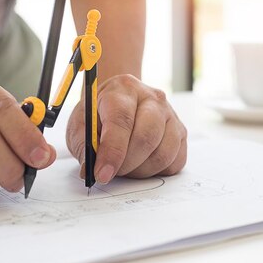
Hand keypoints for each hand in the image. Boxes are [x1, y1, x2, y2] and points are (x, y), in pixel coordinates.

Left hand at [66, 74, 186, 183]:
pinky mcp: (181, 133)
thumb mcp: (81, 124)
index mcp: (123, 89)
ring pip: (162, 154)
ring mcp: (171, 115)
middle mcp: (153, 98)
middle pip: (146, 138)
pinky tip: (141, 163)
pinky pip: (175, 162)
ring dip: (140, 171)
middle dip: (126, 164)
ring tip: (125, 166)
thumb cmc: (99, 114)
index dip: (112, 152)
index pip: (121, 121)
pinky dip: (156, 171)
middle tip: (112, 171)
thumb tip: (90, 172)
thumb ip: (83, 146)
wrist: (120, 103)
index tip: (101, 174)